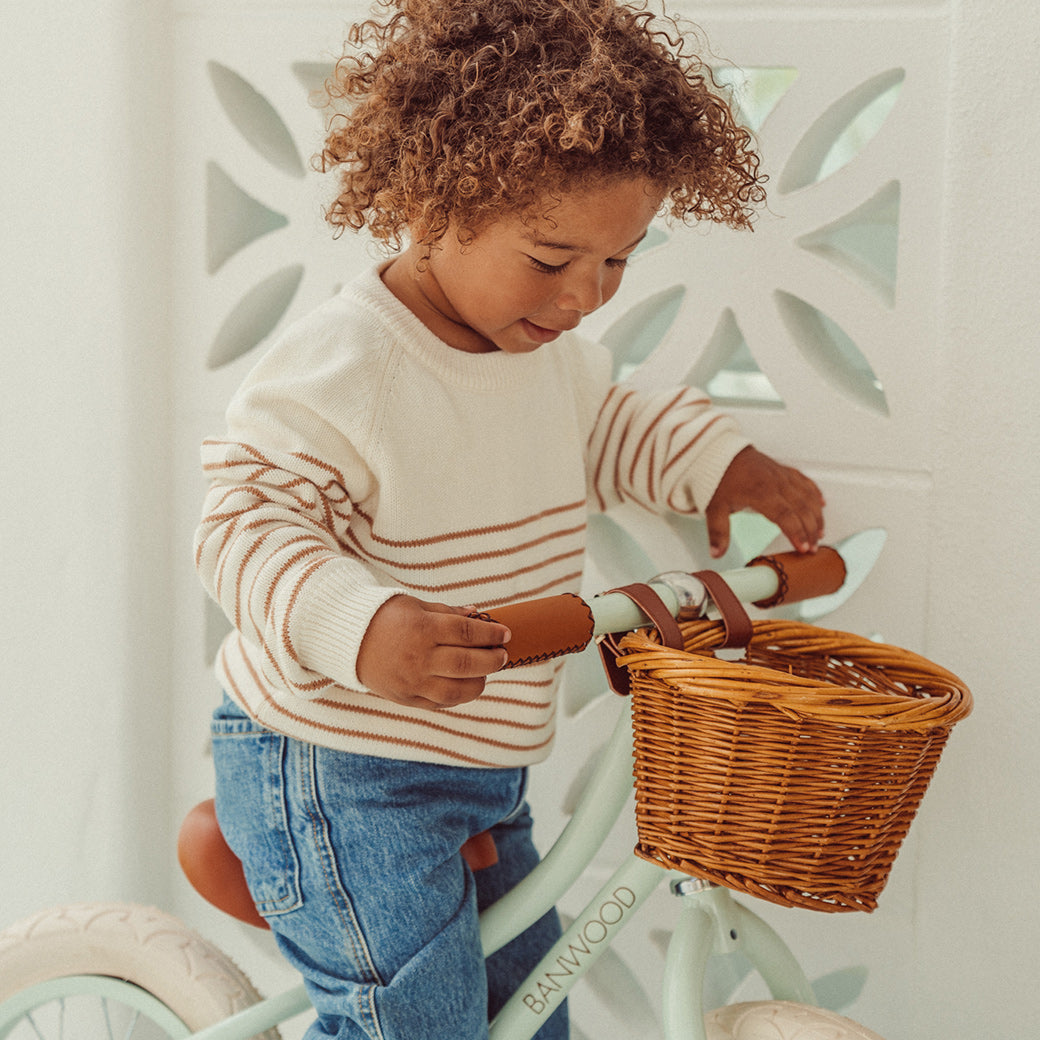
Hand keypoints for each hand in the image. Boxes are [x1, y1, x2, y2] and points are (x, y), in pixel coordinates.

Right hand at [356, 595, 510, 709]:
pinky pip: (440, 704)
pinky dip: (458, 697)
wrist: (347, 640)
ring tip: (485, 673)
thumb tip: (480, 615)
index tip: (505, 634)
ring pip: (457, 691)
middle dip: (492, 660)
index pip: (467, 633)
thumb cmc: (385, 617)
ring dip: (479, 683)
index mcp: (422, 628)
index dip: (491, 634)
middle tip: (502, 655)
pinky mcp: (406, 698)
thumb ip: (449, 612)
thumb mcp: (416, 606)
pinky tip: (465, 686)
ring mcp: (412, 681)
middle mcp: (418, 657)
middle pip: (467, 664)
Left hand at [705, 445, 824, 557]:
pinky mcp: (784, 471)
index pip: (785, 516)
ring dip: (817, 516)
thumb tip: (716, 553)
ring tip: (820, 534)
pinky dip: (816, 494)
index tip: (804, 548)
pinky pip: (806, 482)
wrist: (720, 453)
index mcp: (760, 492)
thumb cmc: (719, 478)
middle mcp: (776, 483)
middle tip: (813, 548)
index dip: (797, 532)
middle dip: (811, 530)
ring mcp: (782, 476)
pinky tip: (822, 505)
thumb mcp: (714, 508)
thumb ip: (718, 532)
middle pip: (802, 508)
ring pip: (808, 496)